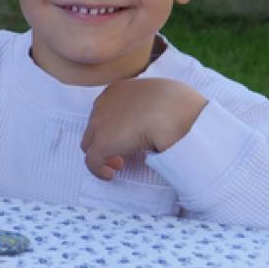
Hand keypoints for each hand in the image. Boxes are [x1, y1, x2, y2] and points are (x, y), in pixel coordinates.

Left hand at [81, 77, 206, 180]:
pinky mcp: (102, 143)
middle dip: (106, 140)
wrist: (176, 110)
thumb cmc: (177, 103)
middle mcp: (104, 104)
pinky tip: (110, 176)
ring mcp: (100, 123)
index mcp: (118, 91)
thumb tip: (153, 122)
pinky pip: (92, 160)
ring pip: (91, 142)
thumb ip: (149, 109)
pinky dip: (98, 170)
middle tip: (123, 154)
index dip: (114, 126)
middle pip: (95, 126)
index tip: (128, 137)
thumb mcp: (160, 101)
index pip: (108, 112)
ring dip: (103, 154)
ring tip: (120, 164)